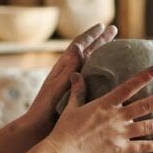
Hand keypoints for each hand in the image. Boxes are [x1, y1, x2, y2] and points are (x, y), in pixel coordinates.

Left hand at [19, 23, 117, 142]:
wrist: (38, 127)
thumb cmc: (44, 109)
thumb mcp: (56, 87)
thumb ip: (67, 70)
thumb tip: (78, 48)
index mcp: (62, 69)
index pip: (78, 46)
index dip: (90, 35)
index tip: (102, 26)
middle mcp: (68, 73)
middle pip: (87, 51)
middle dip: (100, 40)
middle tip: (114, 30)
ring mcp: (72, 83)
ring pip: (90, 63)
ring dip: (102, 54)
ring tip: (114, 46)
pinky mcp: (76, 94)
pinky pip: (91, 78)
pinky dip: (102, 71)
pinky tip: (111, 73)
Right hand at [48, 65, 152, 152]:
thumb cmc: (64, 130)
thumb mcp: (71, 107)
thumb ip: (77, 91)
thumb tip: (76, 75)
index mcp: (105, 104)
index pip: (128, 87)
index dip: (143, 77)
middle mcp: (116, 117)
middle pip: (147, 105)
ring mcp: (119, 134)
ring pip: (149, 126)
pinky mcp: (119, 149)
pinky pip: (142, 148)